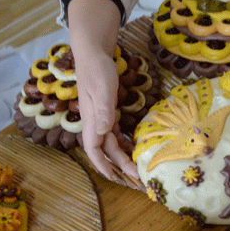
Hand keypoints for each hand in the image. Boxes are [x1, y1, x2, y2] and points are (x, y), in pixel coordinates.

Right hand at [74, 48, 137, 179]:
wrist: (94, 53)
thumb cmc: (97, 69)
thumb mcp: (102, 88)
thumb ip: (104, 109)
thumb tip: (104, 130)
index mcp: (91, 119)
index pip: (93, 148)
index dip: (101, 164)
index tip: (112, 177)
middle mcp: (95, 122)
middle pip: (106, 149)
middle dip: (120, 164)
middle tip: (138, 176)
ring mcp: (102, 117)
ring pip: (111, 143)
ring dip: (123, 156)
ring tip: (138, 167)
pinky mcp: (108, 112)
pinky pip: (115, 133)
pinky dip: (124, 142)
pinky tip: (134, 148)